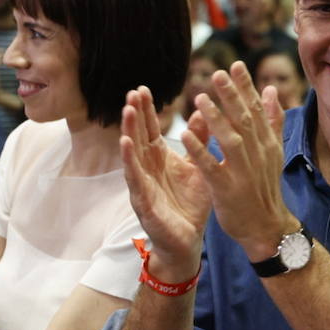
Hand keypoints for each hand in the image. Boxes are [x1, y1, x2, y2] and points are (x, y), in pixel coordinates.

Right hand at [120, 86, 210, 279]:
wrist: (189, 240)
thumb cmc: (190, 204)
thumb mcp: (198, 167)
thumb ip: (199, 141)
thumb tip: (204, 112)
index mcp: (159, 159)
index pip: (150, 130)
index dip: (145, 110)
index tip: (142, 88)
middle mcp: (147, 168)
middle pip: (138, 136)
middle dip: (134, 114)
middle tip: (133, 91)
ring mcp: (142, 185)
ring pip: (132, 154)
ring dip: (128, 132)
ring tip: (127, 110)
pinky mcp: (143, 202)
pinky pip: (134, 179)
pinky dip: (129, 161)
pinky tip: (125, 145)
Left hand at [186, 62, 293, 261]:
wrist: (267, 226)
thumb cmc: (265, 187)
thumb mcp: (273, 151)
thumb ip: (272, 120)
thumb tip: (271, 89)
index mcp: (266, 143)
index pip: (256, 109)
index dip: (245, 86)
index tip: (235, 64)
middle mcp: (257, 154)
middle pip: (244, 120)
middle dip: (231, 95)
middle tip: (217, 73)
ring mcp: (243, 172)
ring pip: (230, 140)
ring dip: (216, 118)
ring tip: (200, 98)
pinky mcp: (227, 189)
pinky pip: (212, 167)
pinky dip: (200, 151)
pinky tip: (186, 135)